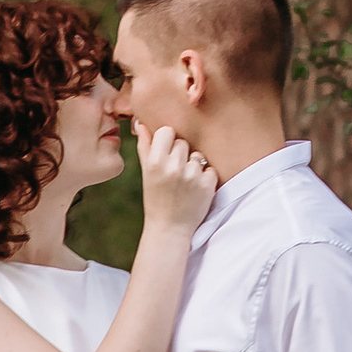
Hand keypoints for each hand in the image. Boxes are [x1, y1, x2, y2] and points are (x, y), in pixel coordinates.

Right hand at [136, 122, 218, 240]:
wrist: (170, 228)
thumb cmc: (156, 199)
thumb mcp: (146, 174)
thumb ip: (145, 147)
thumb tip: (141, 124)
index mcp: (155, 162)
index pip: (167, 131)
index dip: (167, 140)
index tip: (166, 153)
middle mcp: (174, 167)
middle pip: (183, 143)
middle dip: (180, 155)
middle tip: (174, 173)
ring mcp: (192, 175)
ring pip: (197, 155)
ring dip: (193, 166)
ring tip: (184, 183)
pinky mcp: (208, 184)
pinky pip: (209, 168)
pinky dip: (205, 177)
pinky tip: (195, 189)